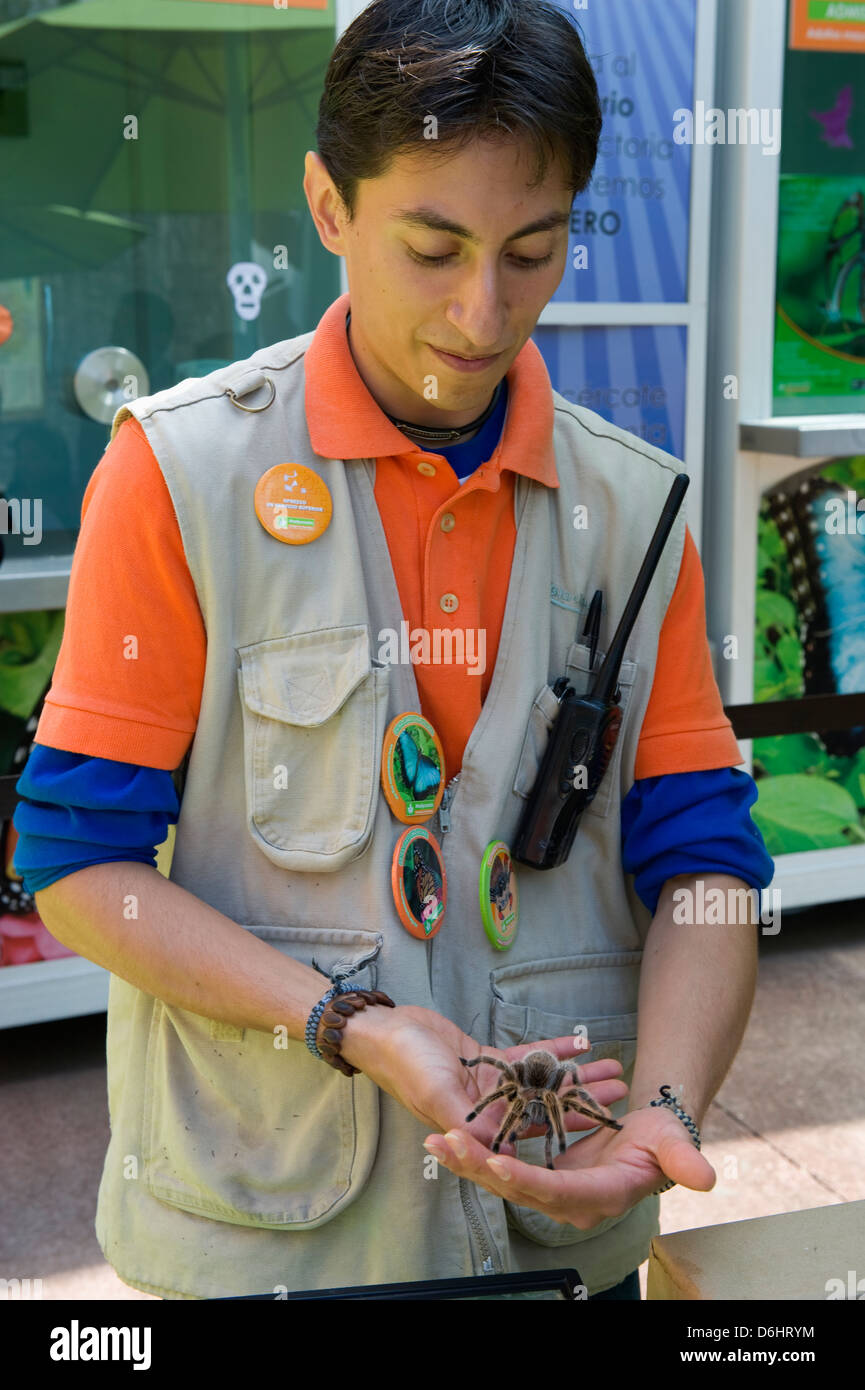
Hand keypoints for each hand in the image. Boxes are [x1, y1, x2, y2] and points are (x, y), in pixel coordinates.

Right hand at [341, 1003, 627, 1145]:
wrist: (385, 1030)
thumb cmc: (407, 1064)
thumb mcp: (437, 1093)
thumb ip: (468, 1120)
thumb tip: (503, 1148)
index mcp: (479, 1126)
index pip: (532, 1131)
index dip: (570, 1126)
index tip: (604, 1119)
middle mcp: (489, 1112)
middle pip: (546, 1107)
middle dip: (583, 1098)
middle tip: (620, 1088)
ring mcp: (490, 1087)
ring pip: (541, 1082)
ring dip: (573, 1074)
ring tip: (610, 1065)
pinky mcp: (486, 1062)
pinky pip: (524, 1058)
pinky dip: (550, 1050)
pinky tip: (578, 1043)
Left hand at [423, 1103, 715, 1230]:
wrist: (651, 1136)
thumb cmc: (664, 1138)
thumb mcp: (675, 1143)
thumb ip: (683, 1160)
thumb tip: (704, 1178)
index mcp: (597, 1195)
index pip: (554, 1193)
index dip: (526, 1179)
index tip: (497, 1164)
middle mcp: (567, 1199)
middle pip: (516, 1187)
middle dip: (480, 1167)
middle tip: (447, 1143)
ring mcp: (549, 1187)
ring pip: (501, 1176)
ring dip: (469, 1159)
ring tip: (435, 1140)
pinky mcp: (537, 1172)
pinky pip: (501, 1161)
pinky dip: (476, 1148)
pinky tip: (446, 1133)